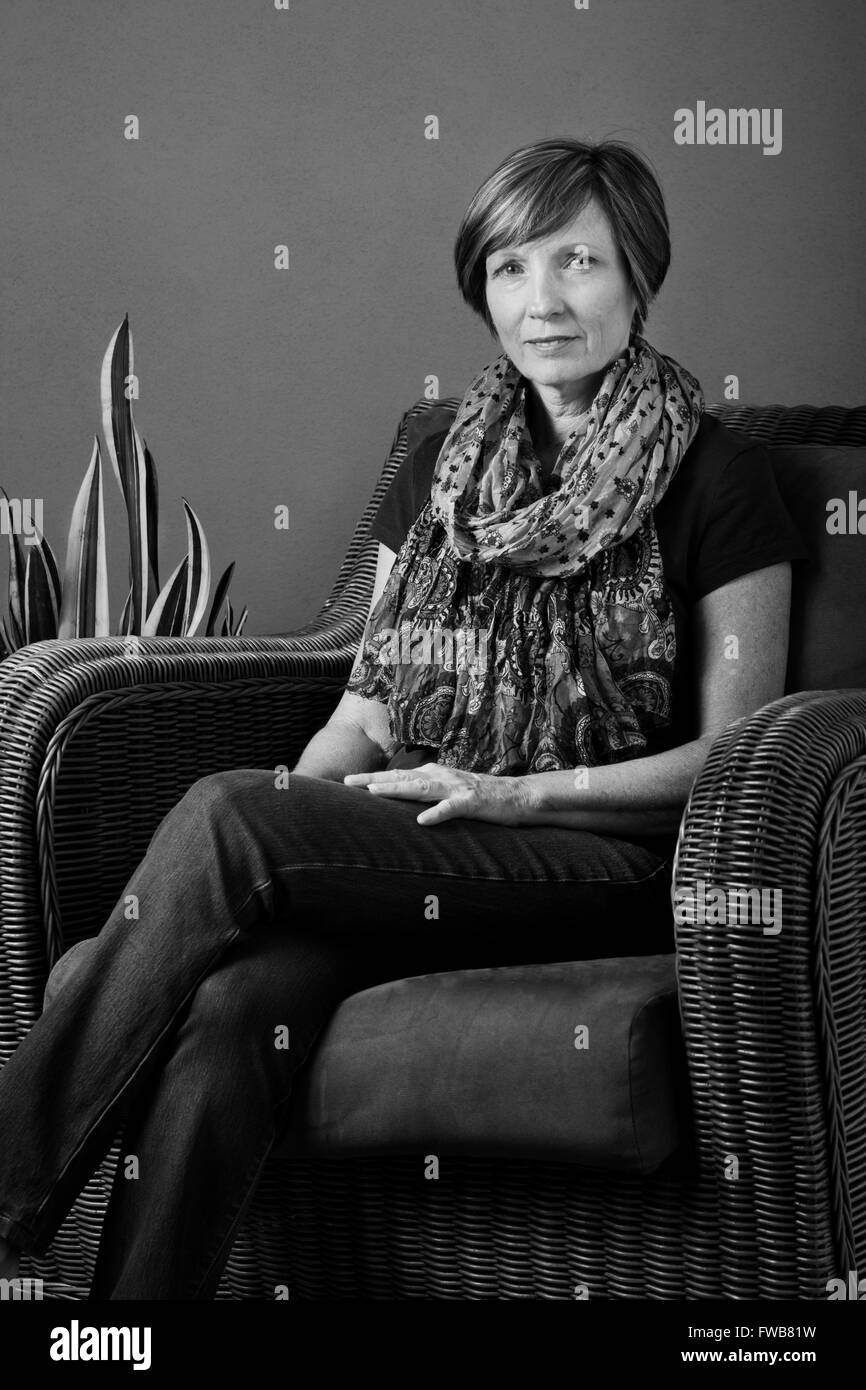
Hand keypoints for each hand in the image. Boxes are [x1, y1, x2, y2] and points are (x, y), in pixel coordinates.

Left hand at [343, 763, 534, 826]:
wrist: (518, 795)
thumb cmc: (482, 796)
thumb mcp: (450, 791)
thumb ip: (429, 793)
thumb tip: (404, 799)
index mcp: (435, 774)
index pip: (398, 775)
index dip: (373, 777)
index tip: (348, 781)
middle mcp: (442, 777)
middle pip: (402, 777)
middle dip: (373, 779)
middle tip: (347, 781)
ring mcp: (456, 788)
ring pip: (421, 787)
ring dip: (397, 789)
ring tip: (374, 792)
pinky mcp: (472, 801)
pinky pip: (452, 808)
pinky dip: (437, 813)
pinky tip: (422, 820)